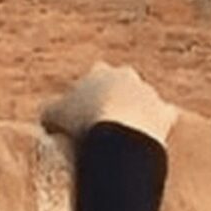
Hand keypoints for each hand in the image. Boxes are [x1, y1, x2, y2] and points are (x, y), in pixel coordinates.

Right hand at [41, 62, 177, 145]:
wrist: (120, 135)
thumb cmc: (83, 121)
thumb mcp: (53, 114)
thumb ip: (49, 110)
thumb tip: (45, 115)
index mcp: (100, 72)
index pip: (93, 74)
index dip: (87, 91)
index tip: (82, 108)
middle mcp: (127, 77)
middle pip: (120, 83)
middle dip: (114, 96)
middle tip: (104, 118)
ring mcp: (148, 93)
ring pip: (142, 99)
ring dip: (135, 111)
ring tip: (124, 132)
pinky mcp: (165, 113)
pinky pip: (163, 117)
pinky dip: (156, 125)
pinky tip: (146, 138)